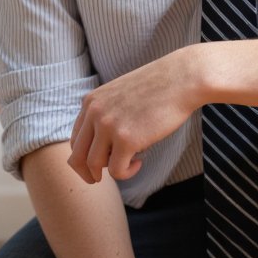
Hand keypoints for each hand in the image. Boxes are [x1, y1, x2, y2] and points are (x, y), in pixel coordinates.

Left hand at [68, 48, 201, 183]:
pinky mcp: (126, 139)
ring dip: (110, 171)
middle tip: (99, 179)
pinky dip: (127, 172)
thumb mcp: (122, 94)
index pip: (75, 138)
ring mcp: (109, 126)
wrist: (182, 78)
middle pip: (77, 156)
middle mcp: (95, 113)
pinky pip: (116, 170)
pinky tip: (140, 161)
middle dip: (87, 172)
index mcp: (91, 101)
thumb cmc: (158, 87)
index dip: (84, 156)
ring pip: (94, 165)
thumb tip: (104, 145)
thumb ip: (107, 114)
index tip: (99, 162)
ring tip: (131, 163)